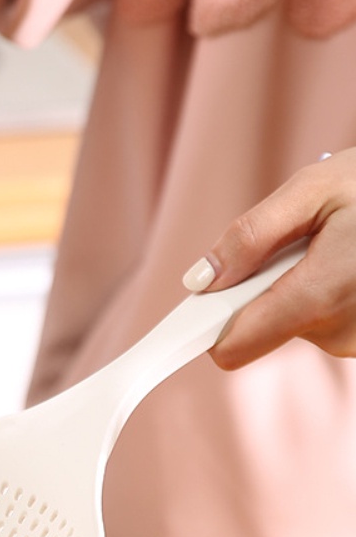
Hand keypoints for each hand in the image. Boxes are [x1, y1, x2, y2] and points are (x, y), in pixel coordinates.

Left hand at [182, 149, 355, 368]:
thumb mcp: (314, 189)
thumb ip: (250, 236)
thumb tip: (199, 282)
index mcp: (320, 296)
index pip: (233, 347)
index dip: (208, 328)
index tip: (197, 310)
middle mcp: (341, 332)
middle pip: (258, 330)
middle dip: (262, 290)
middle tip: (298, 247)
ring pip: (290, 325)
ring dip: (296, 289)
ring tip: (335, 249)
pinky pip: (321, 324)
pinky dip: (323, 296)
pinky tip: (349, 264)